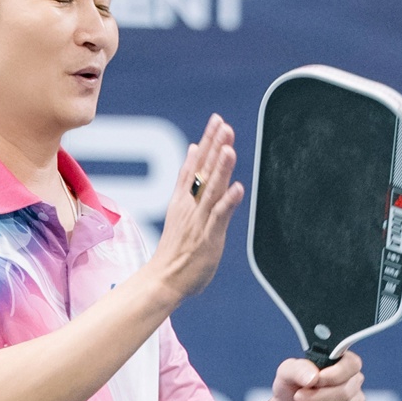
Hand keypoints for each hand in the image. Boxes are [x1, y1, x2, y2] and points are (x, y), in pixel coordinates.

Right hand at [149, 115, 244, 302]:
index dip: (207, 142)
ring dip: (220, 169)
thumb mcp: (180, 209)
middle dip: (214, 146)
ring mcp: (198, 221)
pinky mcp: (207, 238)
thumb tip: (193, 151)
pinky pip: (219, 217)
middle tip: (224, 124)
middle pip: (203, 171)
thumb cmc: (176, 249)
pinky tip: (238, 187)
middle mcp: (190, 205)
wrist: (163, 280)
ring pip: (211, 190)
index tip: (217, 121)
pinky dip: (228, 202)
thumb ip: (187, 180)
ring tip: (229, 148)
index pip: (195, 164)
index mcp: (184, 199)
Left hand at [270, 349, 364, 400]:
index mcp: (343, 362)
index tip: (314, 381)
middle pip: (343, 393)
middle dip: (316, 398)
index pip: (351, 365)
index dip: (334, 375)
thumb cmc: (290, 389)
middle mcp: (354, 381)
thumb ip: (299, 369)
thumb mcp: (287, 373)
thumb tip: (314, 377)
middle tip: (296, 398)